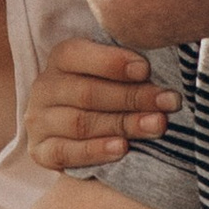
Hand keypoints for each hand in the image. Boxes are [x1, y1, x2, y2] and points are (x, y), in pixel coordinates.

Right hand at [23, 37, 168, 174]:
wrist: (88, 134)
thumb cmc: (111, 93)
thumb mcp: (117, 72)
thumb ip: (132, 66)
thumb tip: (155, 66)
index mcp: (61, 59)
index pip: (77, 55)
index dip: (112, 62)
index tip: (146, 70)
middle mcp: (45, 88)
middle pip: (87, 93)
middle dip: (132, 97)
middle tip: (169, 102)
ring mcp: (39, 121)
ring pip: (80, 123)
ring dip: (123, 124)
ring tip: (157, 125)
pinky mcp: (40, 152)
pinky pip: (65, 153)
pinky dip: (95, 151)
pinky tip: (122, 148)